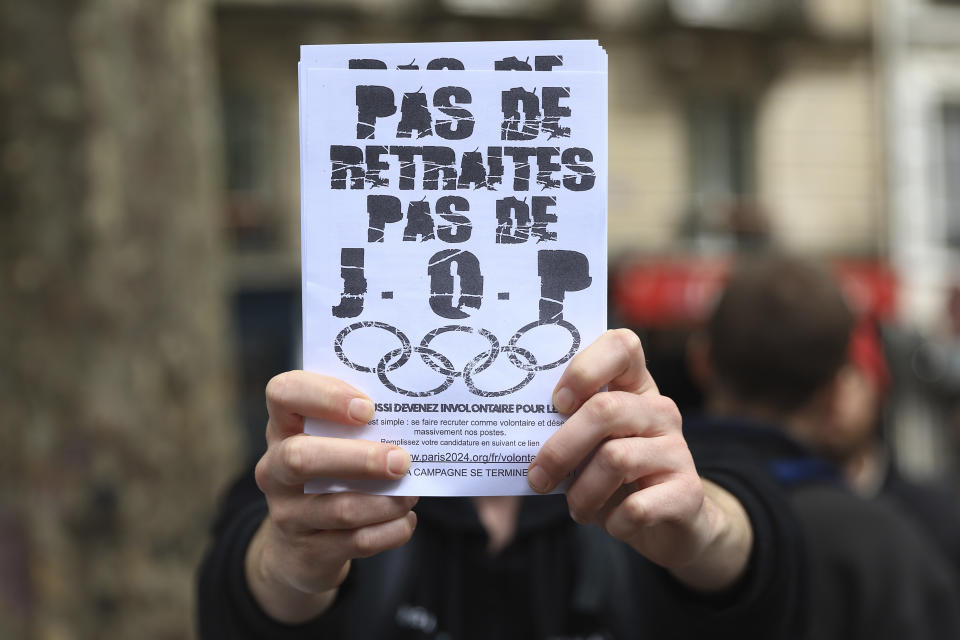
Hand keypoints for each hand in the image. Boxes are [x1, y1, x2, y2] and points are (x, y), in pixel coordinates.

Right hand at [246, 371, 417, 622]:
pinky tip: (405, 520)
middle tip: (401, 460)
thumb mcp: (331, 443)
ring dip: (385, 501)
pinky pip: (357, 542)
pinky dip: (390, 531)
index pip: (284, 393)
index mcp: (284, 428)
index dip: (325, 396)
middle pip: (301, 457)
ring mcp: (288, 514)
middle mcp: (276, 469)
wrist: (299, 548)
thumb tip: (415, 421)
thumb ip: (360, 428)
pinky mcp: (309, 552)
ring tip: (411, 493)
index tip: (367, 409)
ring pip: (338, 508)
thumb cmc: (329, 474)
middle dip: (360, 458)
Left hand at [526, 329, 752, 590]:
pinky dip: (613, 521)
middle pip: (604, 410)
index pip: (621, 346)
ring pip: (615, 459)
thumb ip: (567, 430)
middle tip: (538, 477)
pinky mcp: (688, 493)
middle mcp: (660, 411)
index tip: (556, 402)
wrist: (674, 525)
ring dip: (582, 493)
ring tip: (577, 508)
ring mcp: (678, 450)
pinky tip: (612, 523)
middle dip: (560, 449)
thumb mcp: (591, 446)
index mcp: (636, 388)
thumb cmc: (615, 478)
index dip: (584, 369)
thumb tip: (513, 435)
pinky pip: (637, 507)